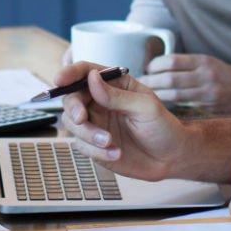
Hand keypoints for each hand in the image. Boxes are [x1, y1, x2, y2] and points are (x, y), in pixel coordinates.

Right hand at [56, 62, 193, 181]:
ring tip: (110, 143)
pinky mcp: (94, 145)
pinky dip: (96, 152)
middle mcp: (100, 101)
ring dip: (88, 134)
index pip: (85, 72)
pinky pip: (82, 146)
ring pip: (73, 124)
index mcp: (114, 84)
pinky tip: (116, 154)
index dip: (69, 73)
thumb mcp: (145, 107)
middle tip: (82, 119)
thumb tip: (90, 78)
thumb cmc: (164, 127)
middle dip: (74, 109)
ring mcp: (96, 123)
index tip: (59, 80)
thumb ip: (116, 95)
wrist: (172, 159)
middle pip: (71, 99)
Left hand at [144, 53, 230, 113]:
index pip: (172, 61)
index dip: (155, 65)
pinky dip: (169, 107)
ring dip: (157, 95)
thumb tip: (154, 66)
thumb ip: (185, 64)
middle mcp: (206, 76)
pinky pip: (183, 108)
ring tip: (145, 96)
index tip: (148, 68)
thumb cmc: (221, 74)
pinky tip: (159, 107)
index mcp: (203, 61)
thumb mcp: (206, 61)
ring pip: (175, 96)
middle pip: (170, 79)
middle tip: (140, 84)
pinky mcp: (208, 109)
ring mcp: (207, 94)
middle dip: (151, 82)